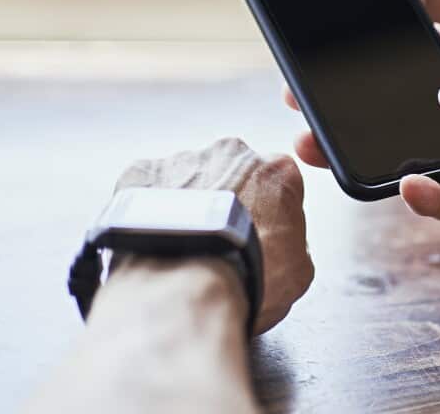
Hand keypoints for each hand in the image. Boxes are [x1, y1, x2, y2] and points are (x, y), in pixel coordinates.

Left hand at [112, 137, 314, 333]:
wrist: (184, 285)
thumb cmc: (241, 277)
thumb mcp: (299, 272)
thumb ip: (296, 243)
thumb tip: (285, 245)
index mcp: (275, 171)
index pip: (276, 183)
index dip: (267, 212)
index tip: (256, 235)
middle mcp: (231, 154)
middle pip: (232, 173)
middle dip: (225, 201)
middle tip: (217, 241)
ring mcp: (184, 160)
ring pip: (187, 177)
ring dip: (186, 204)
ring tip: (180, 245)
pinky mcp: (140, 172)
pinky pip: (147, 187)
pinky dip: (149, 208)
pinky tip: (152, 238)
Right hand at [285, 25, 439, 279]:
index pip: (435, 55)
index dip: (390, 47)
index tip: (342, 41)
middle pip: (402, 111)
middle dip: (353, 107)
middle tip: (303, 101)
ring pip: (404, 158)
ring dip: (365, 154)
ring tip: (322, 148)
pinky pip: (436, 203)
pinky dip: (419, 195)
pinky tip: (409, 187)